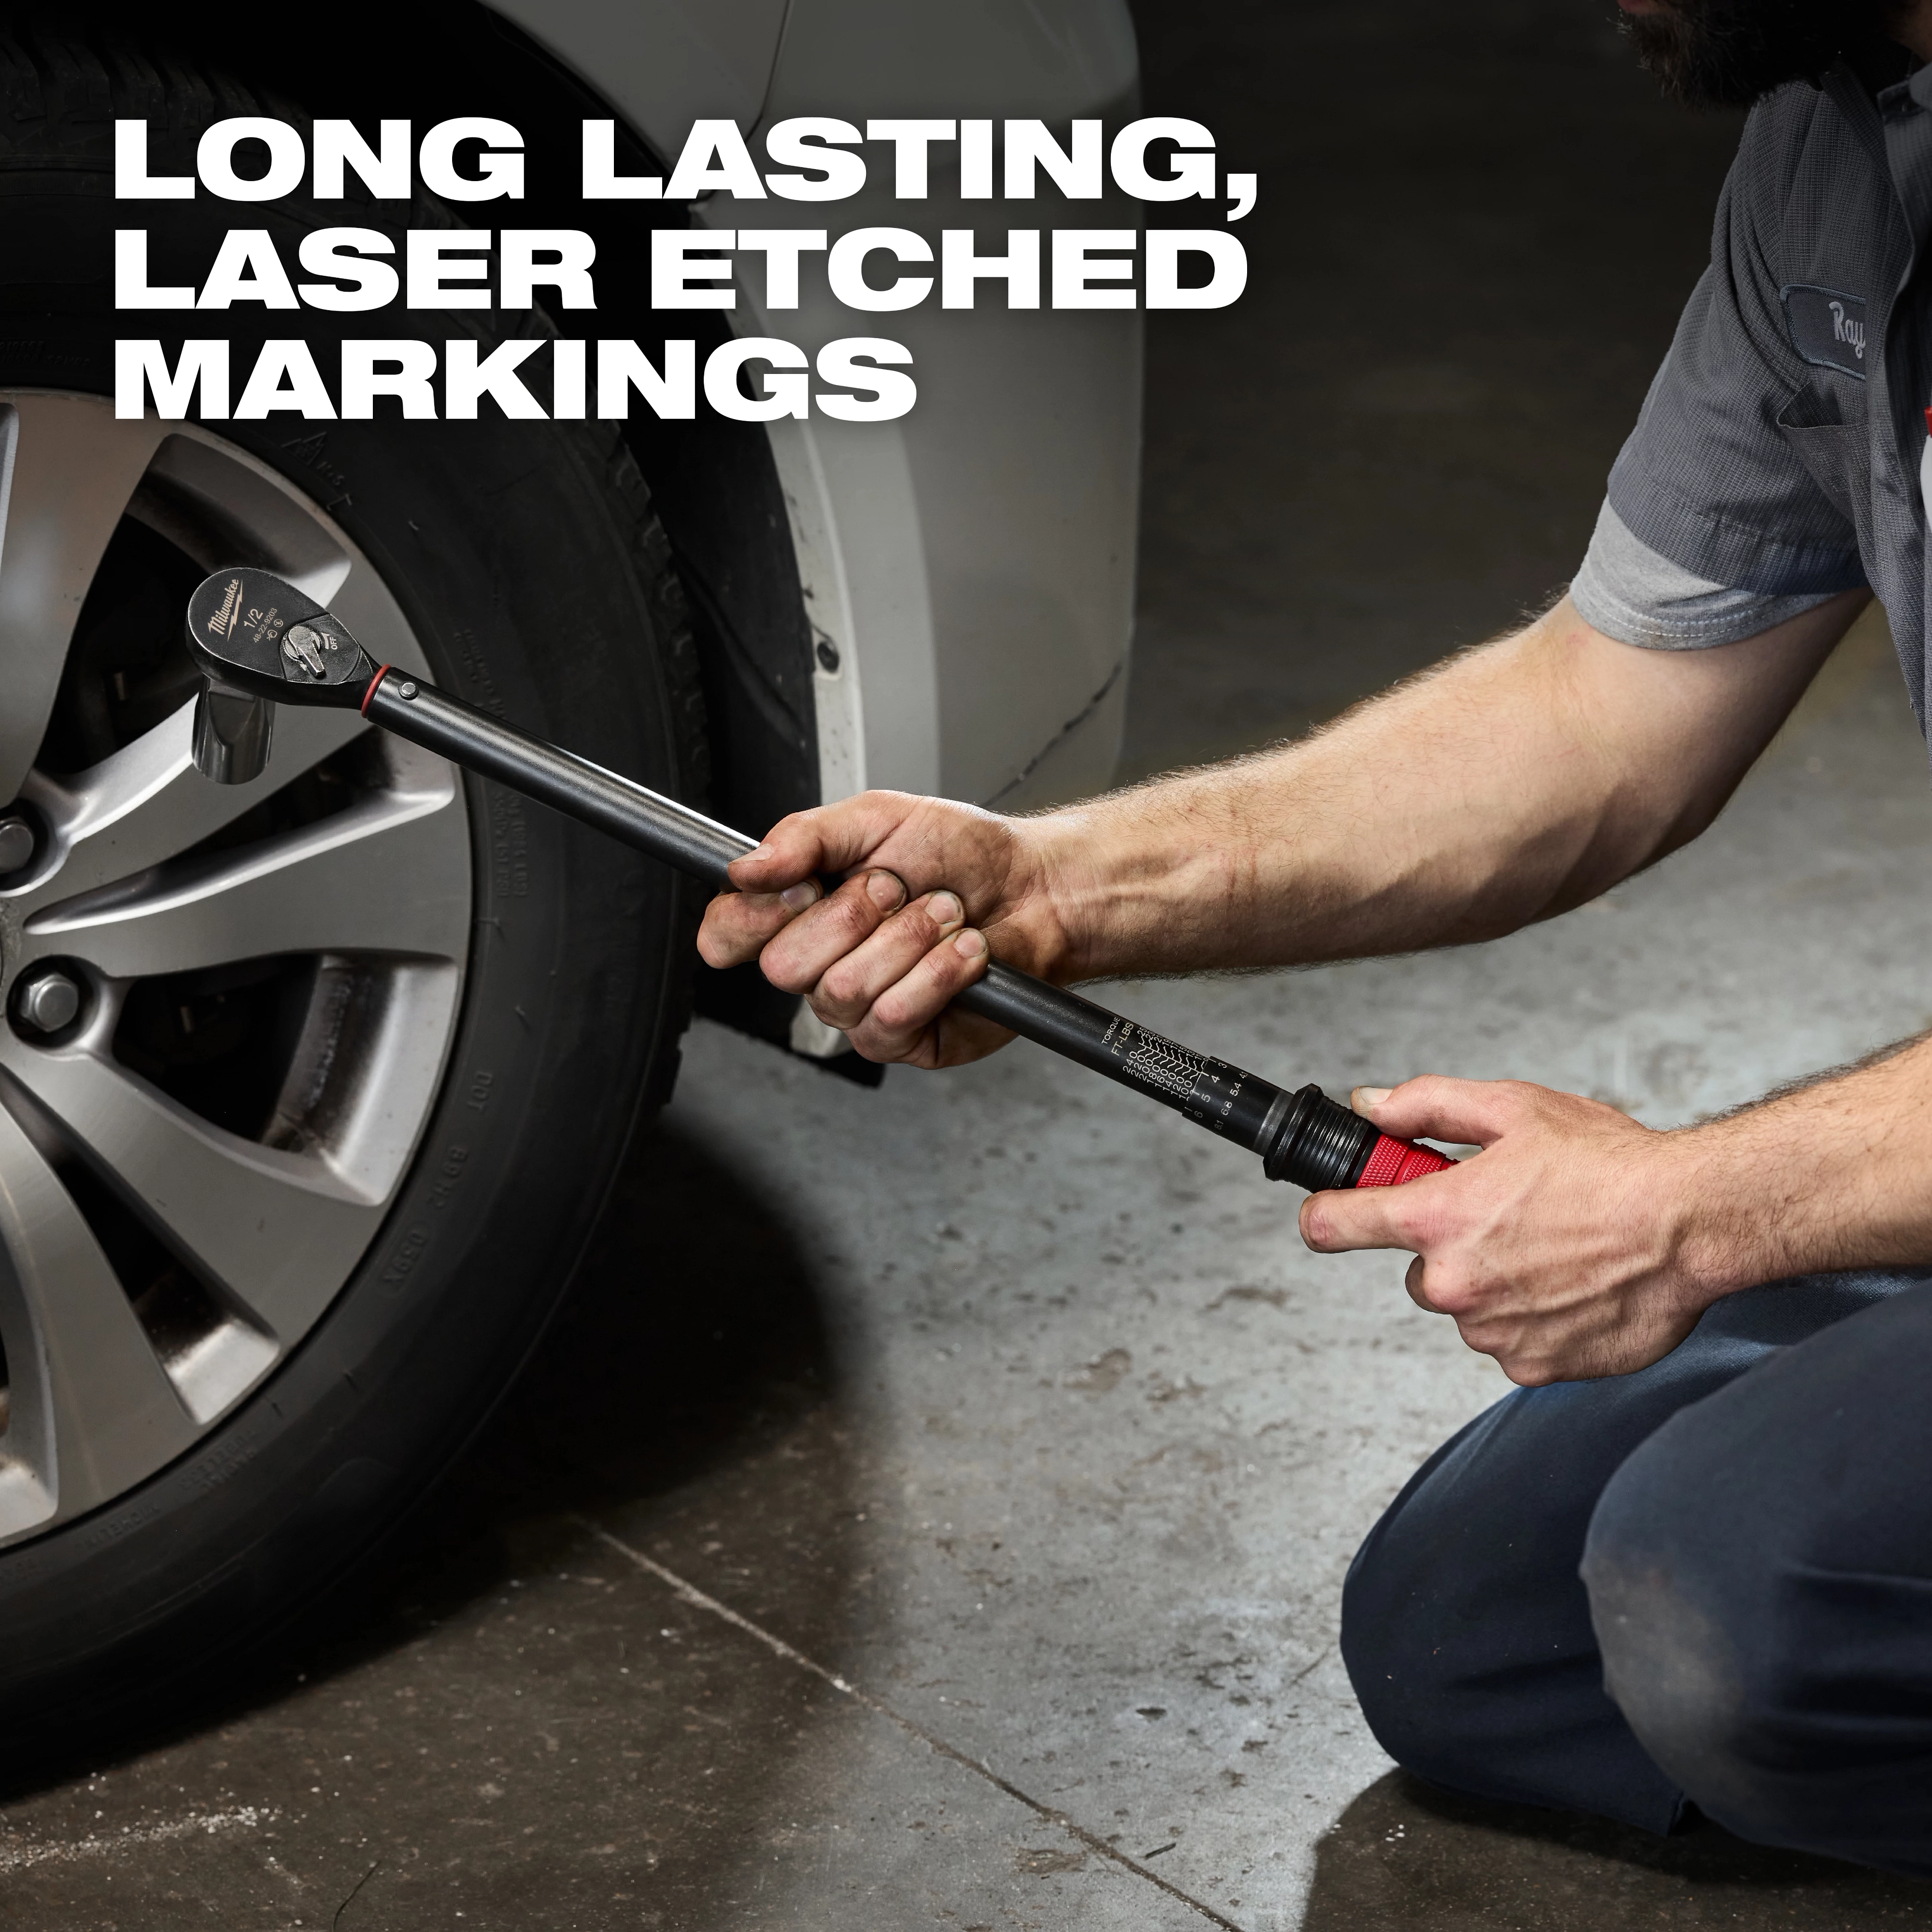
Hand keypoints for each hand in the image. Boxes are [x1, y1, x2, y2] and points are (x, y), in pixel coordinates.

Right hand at [696, 790, 1069, 1066]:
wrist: (1035, 889)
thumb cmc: (961, 855)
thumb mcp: (878, 818)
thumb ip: (804, 836)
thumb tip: (746, 866)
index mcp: (800, 910)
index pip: (727, 934)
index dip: (752, 916)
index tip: (805, 884)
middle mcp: (821, 965)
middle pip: (783, 966)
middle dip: (854, 914)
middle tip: (899, 888)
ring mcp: (859, 1009)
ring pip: (840, 992)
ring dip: (906, 939)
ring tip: (945, 913)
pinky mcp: (903, 1041)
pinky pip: (891, 1018)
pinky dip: (937, 975)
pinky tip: (965, 952)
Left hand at [1299, 1077, 1741, 1383]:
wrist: (1692, 1224)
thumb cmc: (1610, 1164)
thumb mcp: (1511, 1108)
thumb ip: (1426, 1106)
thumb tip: (1372, 1107)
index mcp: (1436, 1218)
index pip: (1333, 1225)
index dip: (1327, 1214)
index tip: (1330, 1213)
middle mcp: (1454, 1284)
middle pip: (1419, 1270)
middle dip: (1450, 1248)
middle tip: (1509, 1218)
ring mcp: (1492, 1331)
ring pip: (1468, 1307)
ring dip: (1496, 1284)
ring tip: (1556, 1248)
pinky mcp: (1532, 1367)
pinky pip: (1511, 1341)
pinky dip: (1534, 1319)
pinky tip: (1575, 1284)